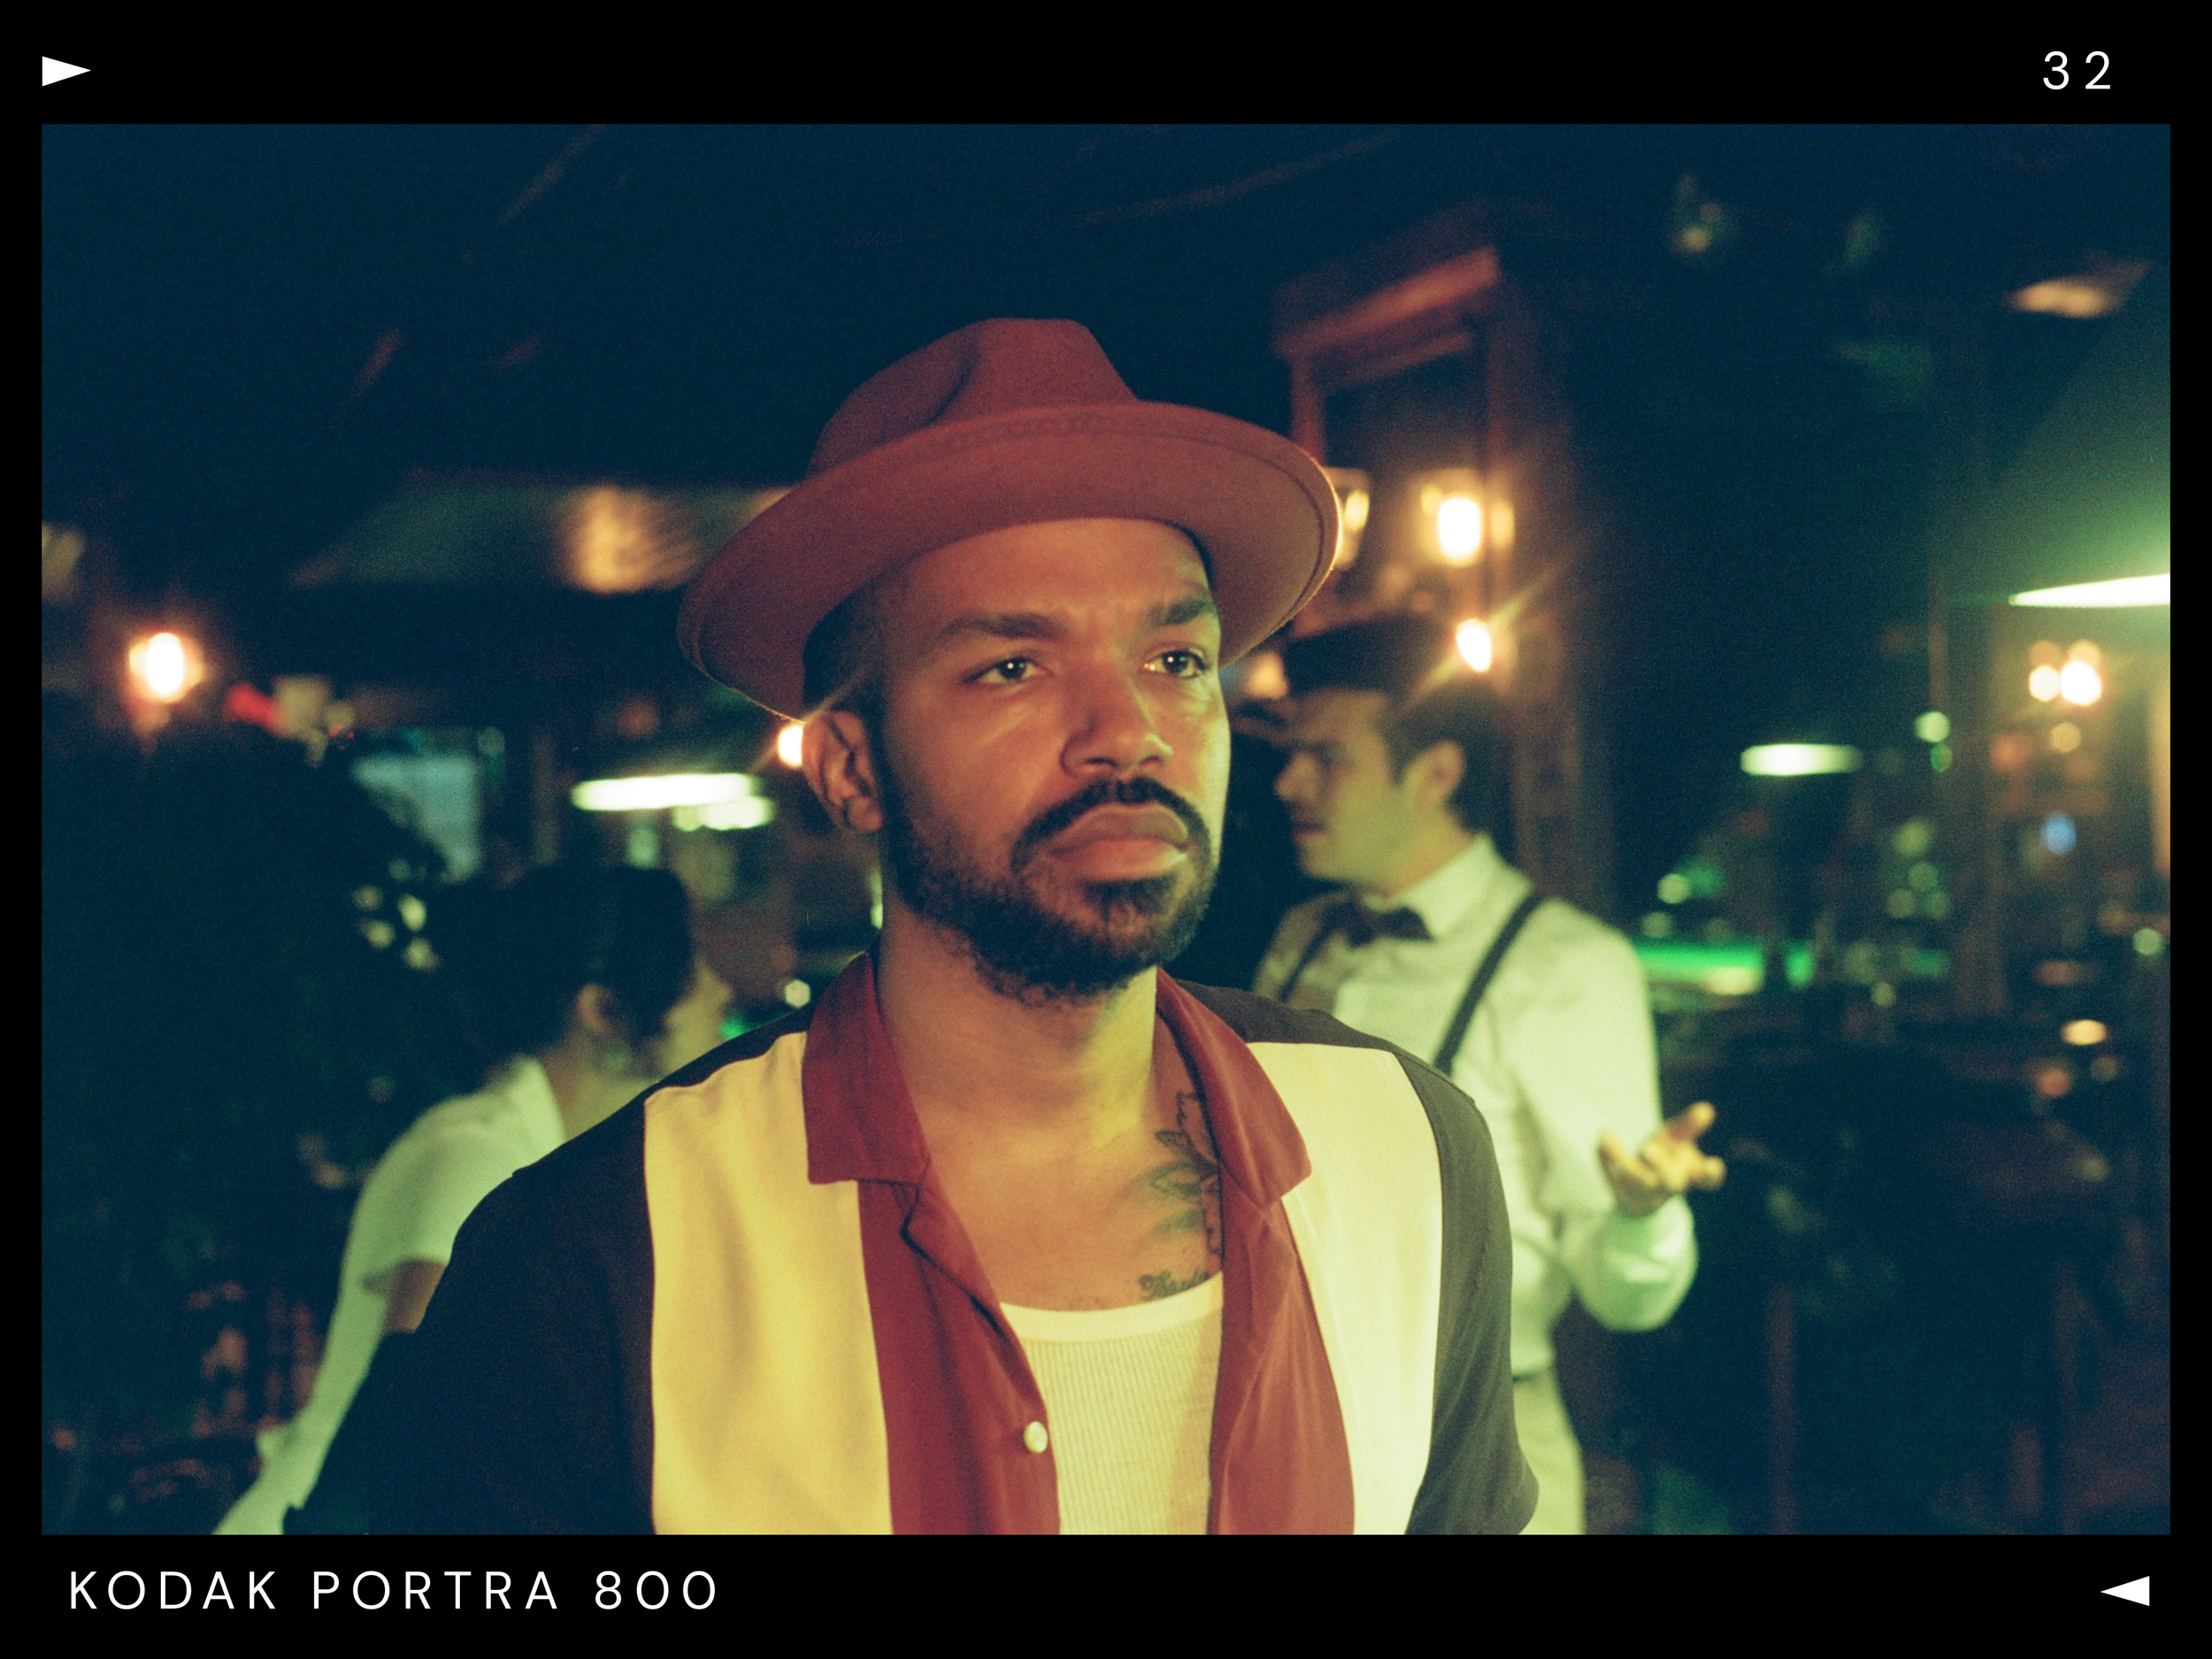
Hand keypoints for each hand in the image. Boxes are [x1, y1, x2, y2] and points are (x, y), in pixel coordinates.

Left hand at [1599, 1102, 1725, 1217]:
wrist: (1641, 1195)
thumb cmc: (1665, 1159)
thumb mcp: (1676, 1141)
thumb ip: (1688, 1127)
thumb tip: (1706, 1109)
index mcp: (1689, 1174)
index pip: (1708, 1180)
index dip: (1711, 1174)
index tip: (1713, 1164)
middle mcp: (1669, 1186)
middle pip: (1670, 1182)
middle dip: (1660, 1166)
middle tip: (1647, 1148)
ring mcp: (1646, 1194)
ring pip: (1637, 1183)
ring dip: (1625, 1163)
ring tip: (1607, 1140)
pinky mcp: (1623, 1195)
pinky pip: (1612, 1179)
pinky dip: (1606, 1159)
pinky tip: (1602, 1139)